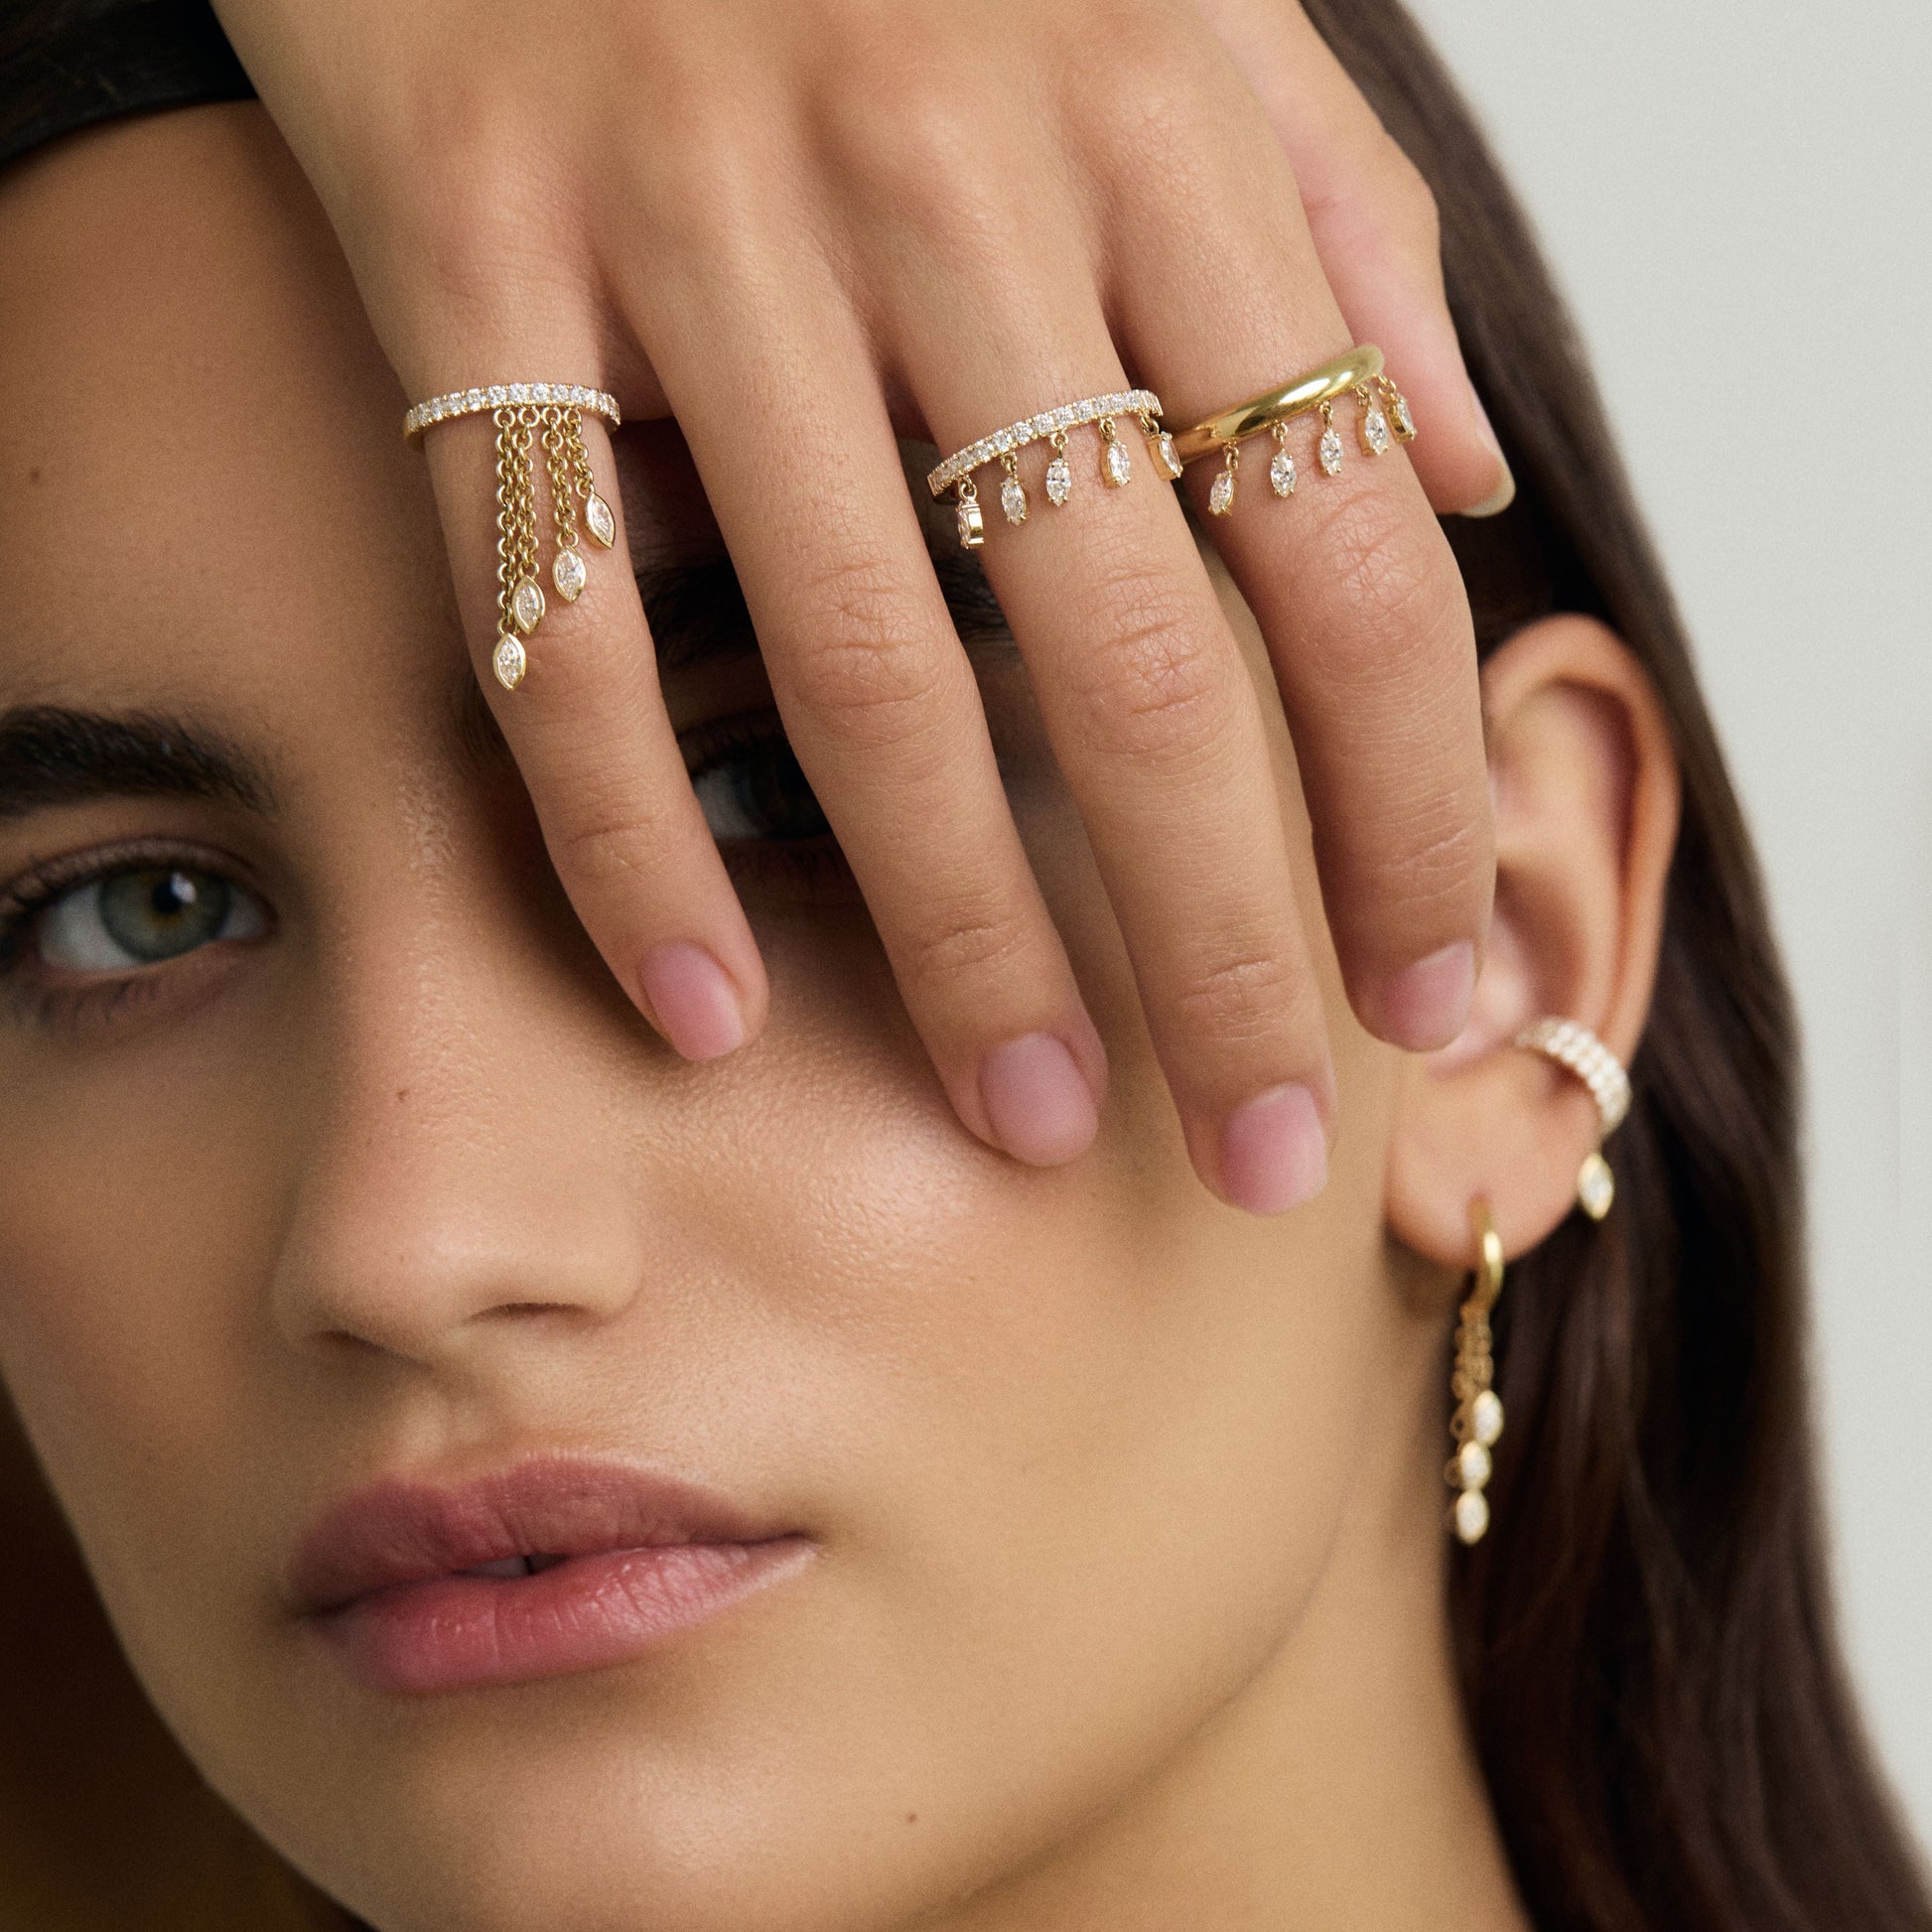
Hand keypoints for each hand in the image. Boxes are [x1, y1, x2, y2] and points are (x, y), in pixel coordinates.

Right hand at [209, 0, 1504, 1211]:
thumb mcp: (1168, 2)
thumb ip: (1330, 220)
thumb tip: (1456, 470)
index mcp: (1145, 130)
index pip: (1341, 550)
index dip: (1400, 807)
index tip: (1422, 988)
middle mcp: (941, 181)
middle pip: (1130, 663)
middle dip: (1221, 945)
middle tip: (1264, 1140)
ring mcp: (696, 223)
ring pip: (859, 670)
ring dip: (962, 934)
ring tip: (1029, 1114)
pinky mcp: (472, 257)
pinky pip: (553, 616)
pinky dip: (627, 839)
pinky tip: (705, 1011)